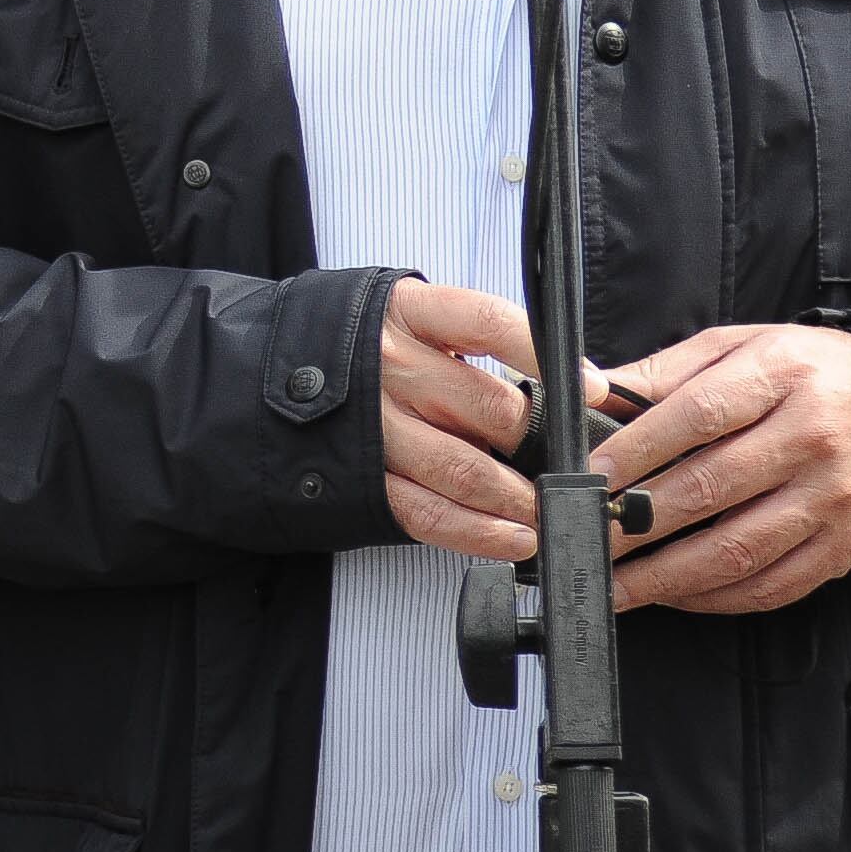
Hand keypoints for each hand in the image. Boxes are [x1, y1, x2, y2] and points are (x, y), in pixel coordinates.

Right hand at [377, 281, 579, 562]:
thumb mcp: (407, 318)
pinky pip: (427, 513)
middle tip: (575, 469)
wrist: (263, 378)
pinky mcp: (364, 478)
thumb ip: (469, 346)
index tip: (588, 387)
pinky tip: (511, 538)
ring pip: (464, 469)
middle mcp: (391, 366)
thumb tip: (559, 390)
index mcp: (408, 313)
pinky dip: (477, 533)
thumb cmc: (359, 347)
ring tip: (550, 514)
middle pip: (488, 408)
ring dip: (518, 501)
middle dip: (540, 445)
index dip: (542, 354)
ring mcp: (374, 426)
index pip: (487, 321)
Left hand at [591, 324, 850, 613]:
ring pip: (738, 549)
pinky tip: (675, 593)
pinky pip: (773, 585)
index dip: (639, 450)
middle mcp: (812, 438)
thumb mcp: (737, 346)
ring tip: (617, 583)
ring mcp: (833, 498)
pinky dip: (717, 598)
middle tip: (587, 537)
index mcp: (781, 376)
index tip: (592, 475)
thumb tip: (590, 389)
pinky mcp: (845, 545)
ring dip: (667, 575)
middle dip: (637, 521)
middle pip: (711, 487)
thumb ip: (664, 371)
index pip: (699, 416)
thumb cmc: (803, 373)